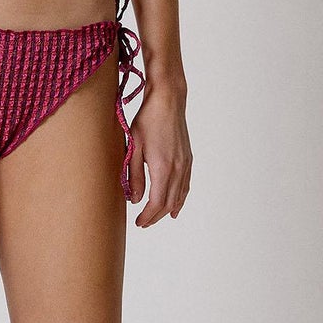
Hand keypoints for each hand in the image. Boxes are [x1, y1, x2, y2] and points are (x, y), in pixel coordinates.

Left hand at [125, 83, 191, 227]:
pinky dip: (180, 199)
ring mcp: (185, 164)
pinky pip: (185, 185)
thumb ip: (135, 175)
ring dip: (167, 210)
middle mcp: (177, 168)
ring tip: (155, 218)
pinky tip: (175, 206)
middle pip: (169, 203)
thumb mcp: (134, 147)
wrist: (168, 100)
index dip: (148, 216)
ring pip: (179, 196)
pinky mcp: (188, 158)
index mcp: (163, 167)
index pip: (156, 202)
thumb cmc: (147, 119)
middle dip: (156, 216)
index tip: (138, 223)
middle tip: (143, 223)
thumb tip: (135, 199)